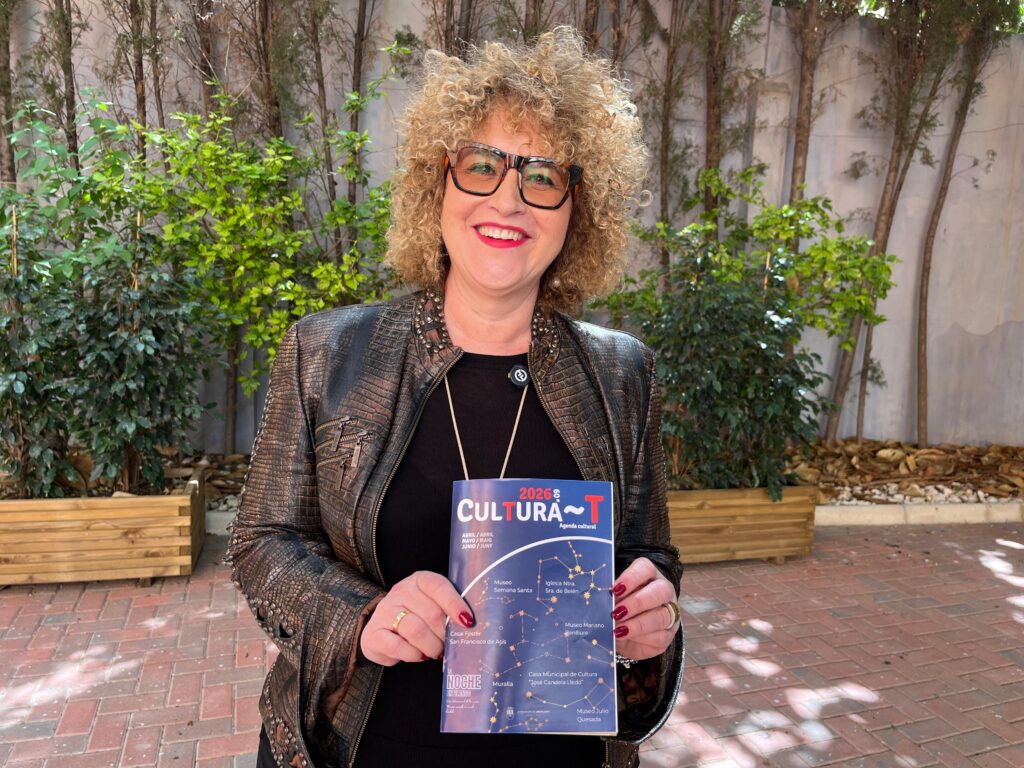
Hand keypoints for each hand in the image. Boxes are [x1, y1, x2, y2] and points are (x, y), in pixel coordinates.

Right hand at [360, 571, 474, 665]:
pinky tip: (419, 655)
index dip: (455, 604)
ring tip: (436, 652)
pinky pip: (398, 646)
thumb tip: (469, 625)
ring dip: (432, 646)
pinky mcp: (374, 633)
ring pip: (415, 630)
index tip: (468, 621)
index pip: (439, 586)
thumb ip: (449, 611)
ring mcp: (385, 611)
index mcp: (419, 580)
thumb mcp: (433, 607)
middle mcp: (401, 591)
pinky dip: (414, 655)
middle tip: (449, 645)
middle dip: (445, 634)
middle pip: (432, 613)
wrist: (383, 632)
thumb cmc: (417, 618)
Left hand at [610, 557, 678, 660]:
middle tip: (617, 612)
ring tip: (618, 629)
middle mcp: (664, 590)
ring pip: (662, 616)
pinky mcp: (668, 634)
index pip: (645, 568)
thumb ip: (610, 598)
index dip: (631, 578)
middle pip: (660, 591)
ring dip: (638, 624)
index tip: (615, 590)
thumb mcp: (613, 599)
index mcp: (649, 575)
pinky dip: (641, 638)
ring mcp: (669, 612)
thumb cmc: (619, 607)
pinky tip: (625, 638)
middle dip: (637, 602)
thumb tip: (599, 603)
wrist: (629, 632)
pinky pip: (660, 636)